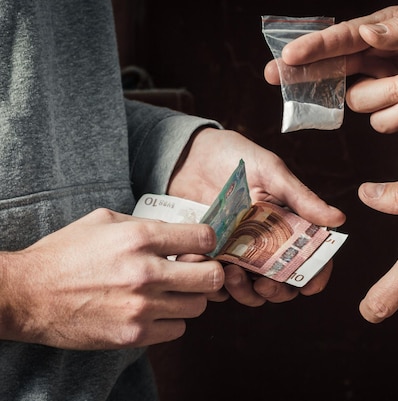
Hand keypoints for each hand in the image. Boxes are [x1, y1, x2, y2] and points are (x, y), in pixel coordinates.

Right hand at [0, 209, 223, 349]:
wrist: (27, 295)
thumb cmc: (65, 253)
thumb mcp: (104, 221)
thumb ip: (146, 225)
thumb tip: (180, 233)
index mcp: (140, 237)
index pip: (204, 238)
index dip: (207, 242)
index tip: (199, 246)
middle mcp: (145, 272)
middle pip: (212, 276)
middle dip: (208, 272)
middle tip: (194, 272)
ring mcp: (141, 307)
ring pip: (198, 305)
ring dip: (189, 297)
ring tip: (171, 292)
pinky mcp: (133, 335)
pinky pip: (177, 330)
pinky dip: (172, 320)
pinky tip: (155, 310)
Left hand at [168, 128, 345, 305]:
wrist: (188, 153)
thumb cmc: (236, 156)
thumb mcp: (271, 172)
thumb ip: (302, 198)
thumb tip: (339, 219)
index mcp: (289, 225)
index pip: (310, 258)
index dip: (315, 276)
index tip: (309, 286)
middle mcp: (267, 244)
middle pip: (282, 283)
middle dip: (277, 291)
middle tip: (264, 284)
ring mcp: (239, 252)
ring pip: (250, 290)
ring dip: (244, 292)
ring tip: (231, 273)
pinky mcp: (212, 255)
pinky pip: (215, 282)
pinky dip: (212, 284)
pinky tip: (204, 264)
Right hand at [264, 1, 397, 132]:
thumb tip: (365, 34)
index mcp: (382, 32)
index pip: (340, 40)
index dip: (313, 47)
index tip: (288, 54)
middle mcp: (377, 61)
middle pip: (330, 72)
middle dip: (304, 74)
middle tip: (278, 76)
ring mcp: (387, 90)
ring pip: (361, 102)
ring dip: (391, 94)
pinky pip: (383, 123)